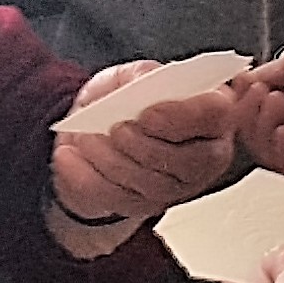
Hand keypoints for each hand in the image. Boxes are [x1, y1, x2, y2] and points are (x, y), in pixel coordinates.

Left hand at [52, 62, 240, 226]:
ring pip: (152, 184)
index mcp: (211, 112)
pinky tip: (68, 157)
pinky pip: (118, 199)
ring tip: (86, 138)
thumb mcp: (129, 75)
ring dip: (112, 160)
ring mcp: (178, 187)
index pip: (215, 115)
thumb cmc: (120, 100)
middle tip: (114, 129)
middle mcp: (206, 154)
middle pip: (188, 161)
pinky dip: (88, 177)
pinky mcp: (146, 207)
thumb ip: (140, 75)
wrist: (93, 132)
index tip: (146, 114)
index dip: (181, 117)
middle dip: (144, 146)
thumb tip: (142, 86)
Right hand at [233, 41, 283, 218]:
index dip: (268, 82)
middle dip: (261, 102)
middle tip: (252, 92)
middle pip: (280, 115)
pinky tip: (283, 130)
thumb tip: (268, 68)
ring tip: (267, 104)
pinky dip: (280, 149)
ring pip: (281, 143)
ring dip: (266, 123)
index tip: (247, 77)